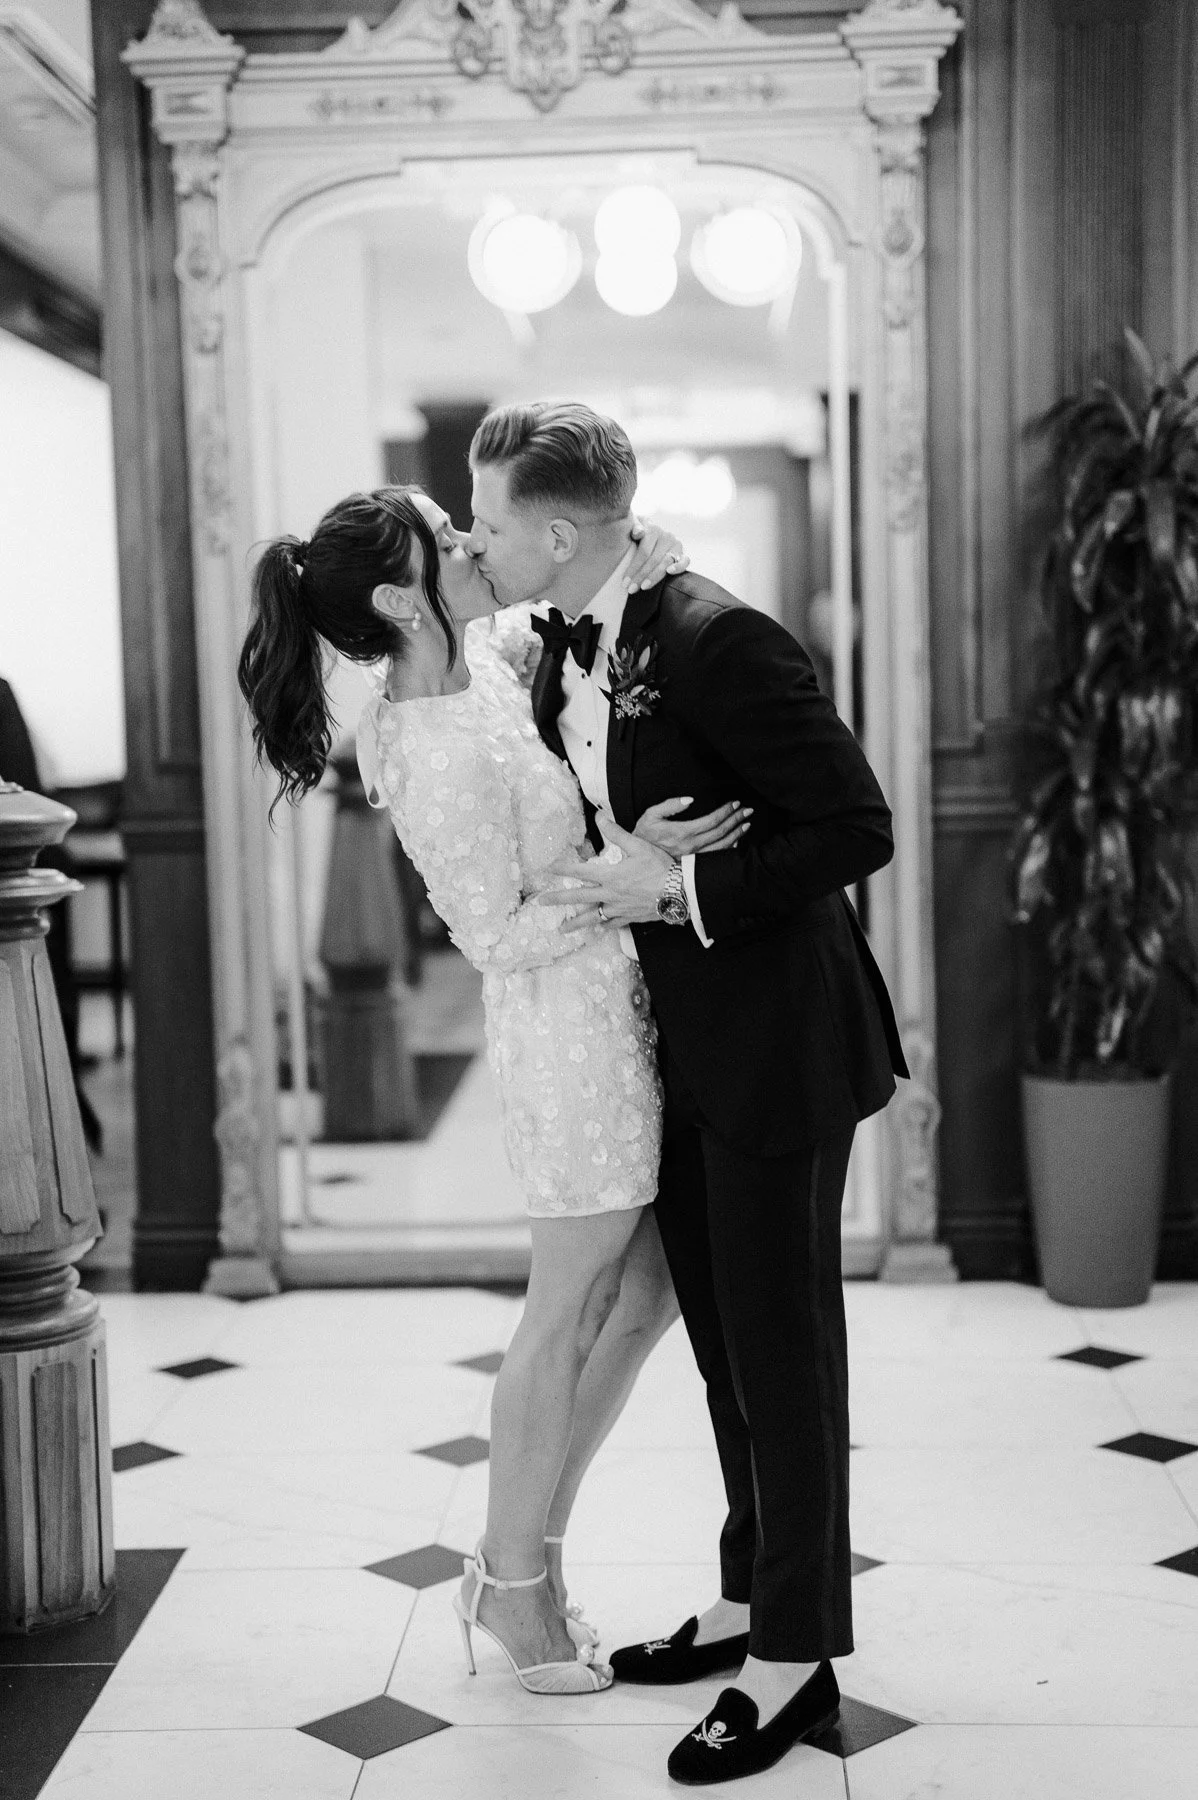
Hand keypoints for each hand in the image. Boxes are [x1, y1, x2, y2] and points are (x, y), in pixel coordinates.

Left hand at [536, 816, 675, 932]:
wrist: (680, 892)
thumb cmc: (660, 867)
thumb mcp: (638, 845)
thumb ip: (616, 832)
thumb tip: (599, 816)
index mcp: (610, 876)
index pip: (579, 871)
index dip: (562, 868)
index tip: (548, 868)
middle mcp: (610, 895)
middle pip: (578, 897)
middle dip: (557, 899)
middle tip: (540, 902)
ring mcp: (619, 909)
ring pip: (592, 917)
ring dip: (575, 923)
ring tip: (562, 930)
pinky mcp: (630, 917)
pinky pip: (612, 925)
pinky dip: (603, 927)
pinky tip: (597, 928)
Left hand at [626, 516, 689, 591]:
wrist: (648, 532)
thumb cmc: (635, 532)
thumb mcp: (631, 526)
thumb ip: (634, 527)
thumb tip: (638, 533)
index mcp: (653, 529)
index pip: (644, 552)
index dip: (634, 568)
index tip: (625, 582)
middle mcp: (666, 536)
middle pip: (653, 560)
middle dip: (641, 576)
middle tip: (631, 589)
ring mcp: (676, 545)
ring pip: (666, 563)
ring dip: (654, 577)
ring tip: (643, 587)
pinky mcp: (683, 553)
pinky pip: (685, 561)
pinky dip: (679, 567)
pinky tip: (669, 572)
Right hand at [635, 796, 751, 855]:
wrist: (638, 859)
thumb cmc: (643, 835)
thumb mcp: (650, 815)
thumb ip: (669, 805)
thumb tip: (690, 799)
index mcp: (682, 832)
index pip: (712, 821)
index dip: (725, 811)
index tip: (735, 803)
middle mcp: (691, 847)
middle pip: (721, 832)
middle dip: (736, 820)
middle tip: (747, 811)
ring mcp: (693, 857)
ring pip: (722, 847)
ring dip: (737, 834)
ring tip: (747, 824)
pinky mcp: (693, 864)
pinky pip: (716, 857)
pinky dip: (729, 849)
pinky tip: (737, 841)